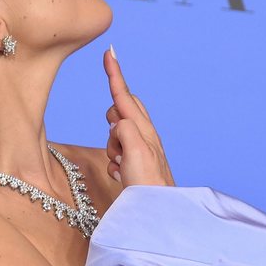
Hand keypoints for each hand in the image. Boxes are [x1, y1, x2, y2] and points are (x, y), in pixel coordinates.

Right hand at [103, 47, 174, 187]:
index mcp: (144, 128)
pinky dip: (114, 163)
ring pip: (114, 134)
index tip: (109, 52)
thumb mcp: (134, 149)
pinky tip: (123, 176)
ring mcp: (140, 149)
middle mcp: (145, 135)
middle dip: (112, 119)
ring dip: (111, 148)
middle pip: (120, 111)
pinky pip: (115, 154)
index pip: (125, 95)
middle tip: (117, 141)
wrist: (156, 214)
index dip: (115, 74)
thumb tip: (118, 123)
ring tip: (123, 166)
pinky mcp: (135, 164)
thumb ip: (124, 128)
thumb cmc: (147, 184)